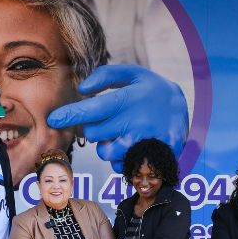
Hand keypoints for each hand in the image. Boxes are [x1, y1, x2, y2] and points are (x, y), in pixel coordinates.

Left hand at [47, 65, 187, 171]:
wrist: (184, 112)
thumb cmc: (151, 90)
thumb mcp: (133, 73)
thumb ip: (105, 76)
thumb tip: (81, 88)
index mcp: (128, 100)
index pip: (92, 109)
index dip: (70, 115)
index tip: (52, 119)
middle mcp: (134, 122)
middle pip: (93, 133)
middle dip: (92, 128)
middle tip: (107, 120)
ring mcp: (141, 144)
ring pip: (105, 152)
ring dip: (106, 144)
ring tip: (120, 132)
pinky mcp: (146, 160)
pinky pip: (119, 165)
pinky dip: (119, 157)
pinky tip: (130, 144)